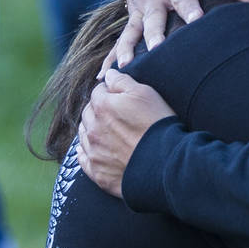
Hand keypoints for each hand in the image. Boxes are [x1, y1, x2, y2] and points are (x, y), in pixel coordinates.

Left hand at [76, 69, 176, 196]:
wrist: (165, 162)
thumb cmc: (157, 124)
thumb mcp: (145, 93)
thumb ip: (122, 81)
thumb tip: (108, 75)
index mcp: (102, 106)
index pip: (98, 92)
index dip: (109, 92)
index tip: (121, 97)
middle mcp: (92, 128)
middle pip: (88, 113)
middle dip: (98, 110)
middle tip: (115, 113)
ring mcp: (93, 151)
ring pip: (83, 135)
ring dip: (91, 129)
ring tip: (107, 131)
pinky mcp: (97, 172)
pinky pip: (83, 159)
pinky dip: (86, 153)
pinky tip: (93, 150)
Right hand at [100, 0, 236, 74]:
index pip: (184, 0)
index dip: (191, 10)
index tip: (197, 22)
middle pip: (154, 21)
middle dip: (155, 36)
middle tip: (157, 50)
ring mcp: (139, 10)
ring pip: (132, 33)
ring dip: (127, 50)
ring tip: (125, 67)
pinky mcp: (131, 16)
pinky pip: (121, 38)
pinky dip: (110, 56)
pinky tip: (104, 74)